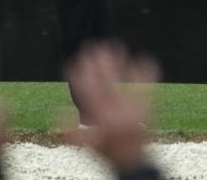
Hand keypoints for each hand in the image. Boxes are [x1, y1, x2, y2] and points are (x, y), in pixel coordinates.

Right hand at [64, 43, 158, 173]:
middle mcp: (116, 113)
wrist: (134, 161)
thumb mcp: (88, 144)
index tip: (76, 62)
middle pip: (106, 83)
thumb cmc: (109, 151)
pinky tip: (145, 59)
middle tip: (94, 48)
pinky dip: (147, 74)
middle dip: (98, 65)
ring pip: (124, 81)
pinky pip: (147, 88)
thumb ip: (72, 131)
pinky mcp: (147, 109)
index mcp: (100, 120)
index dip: (80, 76)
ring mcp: (133, 110)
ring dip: (119, 63)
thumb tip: (59, 112)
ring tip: (115, 46)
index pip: (88, 93)